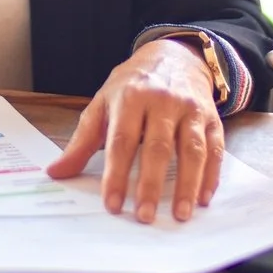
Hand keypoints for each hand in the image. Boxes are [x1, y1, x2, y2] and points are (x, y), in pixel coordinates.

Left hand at [43, 39, 223, 222]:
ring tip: (181, 215)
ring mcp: (190, 109)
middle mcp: (162, 102)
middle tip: (144, 216)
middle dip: (150, 184)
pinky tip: (204, 199)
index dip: (116, 175)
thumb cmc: (132, 86)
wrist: (173, 55)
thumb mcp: (102, 104)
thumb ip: (82, 141)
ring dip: (187, 184)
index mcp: (130, 99)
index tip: (112, 204)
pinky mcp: (211, 117)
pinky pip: (215, 148)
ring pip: (192, 149)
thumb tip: (56, 172)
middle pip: (157, 147)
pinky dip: (211, 175)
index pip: (121, 141)